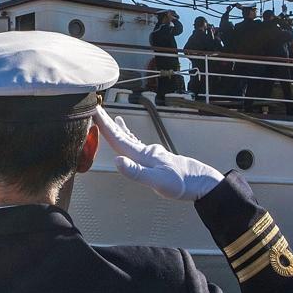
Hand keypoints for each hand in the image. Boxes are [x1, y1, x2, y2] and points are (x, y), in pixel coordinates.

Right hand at [95, 106, 223, 200]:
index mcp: (142, 155)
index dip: (105, 125)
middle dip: (107, 122)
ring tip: (108, 118)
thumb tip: (117, 161)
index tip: (94, 111)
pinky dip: (129, 137)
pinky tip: (129, 136)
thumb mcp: (156, 181)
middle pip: (122, 134)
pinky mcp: (155, 158)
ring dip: (117, 129)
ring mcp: (150, 153)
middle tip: (96, 108)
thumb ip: (135, 172)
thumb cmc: (180, 183)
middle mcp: (144, 151)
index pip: (118, 138)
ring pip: (128, 137)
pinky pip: (136, 144)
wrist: (199, 181)